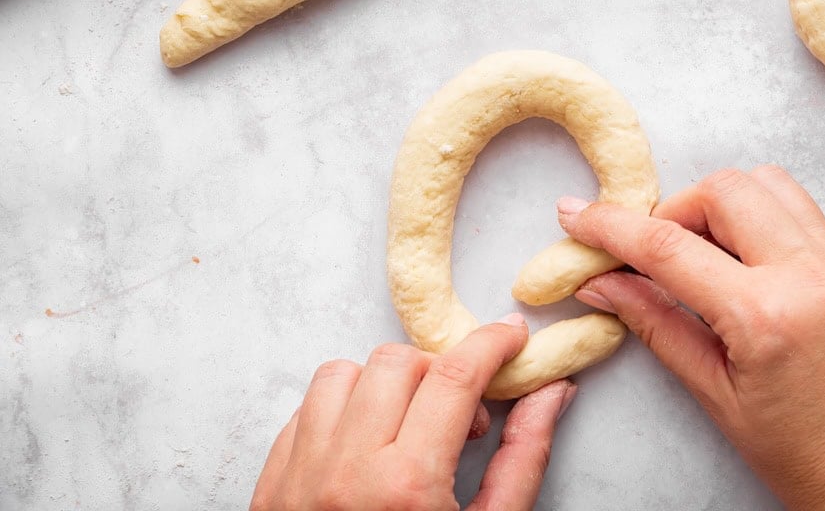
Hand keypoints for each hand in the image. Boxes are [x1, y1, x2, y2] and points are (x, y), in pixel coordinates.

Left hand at [250, 315, 575, 510]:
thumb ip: (522, 460)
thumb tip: (552, 394)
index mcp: (407, 486)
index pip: (455, 374)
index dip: (492, 343)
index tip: (512, 338)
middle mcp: (345, 469)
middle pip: (398, 363)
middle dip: (441, 374)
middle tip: (462, 420)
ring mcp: (298, 474)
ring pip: (342, 374)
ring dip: (385, 386)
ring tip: (410, 429)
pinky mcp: (270, 484)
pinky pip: (305, 410)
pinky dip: (342, 410)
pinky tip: (369, 448)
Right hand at [558, 166, 824, 510]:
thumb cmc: (818, 465)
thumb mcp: (722, 402)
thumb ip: (660, 329)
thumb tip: (605, 286)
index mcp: (766, 315)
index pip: (667, 245)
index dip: (609, 225)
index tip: (575, 215)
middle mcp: (811, 272)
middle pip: (723, 188)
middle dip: (675, 209)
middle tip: (655, 256)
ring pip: (771, 184)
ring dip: (724, 204)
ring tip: (706, 257)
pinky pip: (806, 214)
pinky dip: (766, 222)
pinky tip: (753, 269)